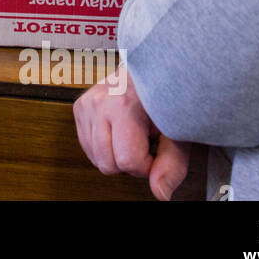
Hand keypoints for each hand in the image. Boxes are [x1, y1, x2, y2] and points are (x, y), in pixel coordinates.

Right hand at [73, 64, 189, 200]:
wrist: (151, 65)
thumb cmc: (167, 93)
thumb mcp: (178, 129)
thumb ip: (171, 164)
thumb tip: (161, 192)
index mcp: (123, 105)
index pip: (127, 161)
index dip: (147, 165)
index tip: (157, 149)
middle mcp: (99, 103)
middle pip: (107, 164)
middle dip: (129, 162)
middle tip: (145, 142)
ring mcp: (87, 104)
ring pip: (95, 158)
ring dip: (115, 154)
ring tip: (132, 133)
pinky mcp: (79, 107)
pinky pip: (86, 146)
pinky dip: (103, 146)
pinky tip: (118, 131)